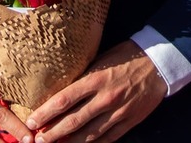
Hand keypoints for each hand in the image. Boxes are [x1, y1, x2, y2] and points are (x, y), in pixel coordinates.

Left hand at [24, 41, 166, 142]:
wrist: (158, 62)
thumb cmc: (126, 56)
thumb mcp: (102, 59)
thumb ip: (84, 76)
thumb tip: (62, 90)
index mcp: (97, 78)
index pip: (65, 99)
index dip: (46, 112)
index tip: (32, 120)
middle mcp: (105, 98)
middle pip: (73, 121)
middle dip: (51, 133)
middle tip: (37, 140)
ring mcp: (118, 112)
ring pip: (88, 135)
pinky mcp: (128, 122)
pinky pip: (106, 140)